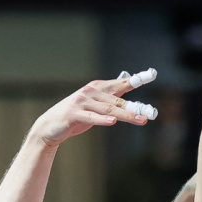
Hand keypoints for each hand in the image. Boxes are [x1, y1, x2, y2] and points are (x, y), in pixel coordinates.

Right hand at [28, 75, 154, 146]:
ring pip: (108, 110)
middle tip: (150, 113)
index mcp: (97, 88)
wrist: (49, 127)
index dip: (136, 79)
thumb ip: (110, 100)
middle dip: (135, 107)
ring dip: (125, 115)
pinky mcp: (73, 114)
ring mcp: (81, 102)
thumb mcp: (94, 106)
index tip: (151, 75)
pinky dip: (102, 120)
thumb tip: (127, 95)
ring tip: (140, 119)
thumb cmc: (75, 117)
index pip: (121, 83)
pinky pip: (91, 117)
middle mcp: (90, 92)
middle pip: (117, 100)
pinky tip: (112, 121)